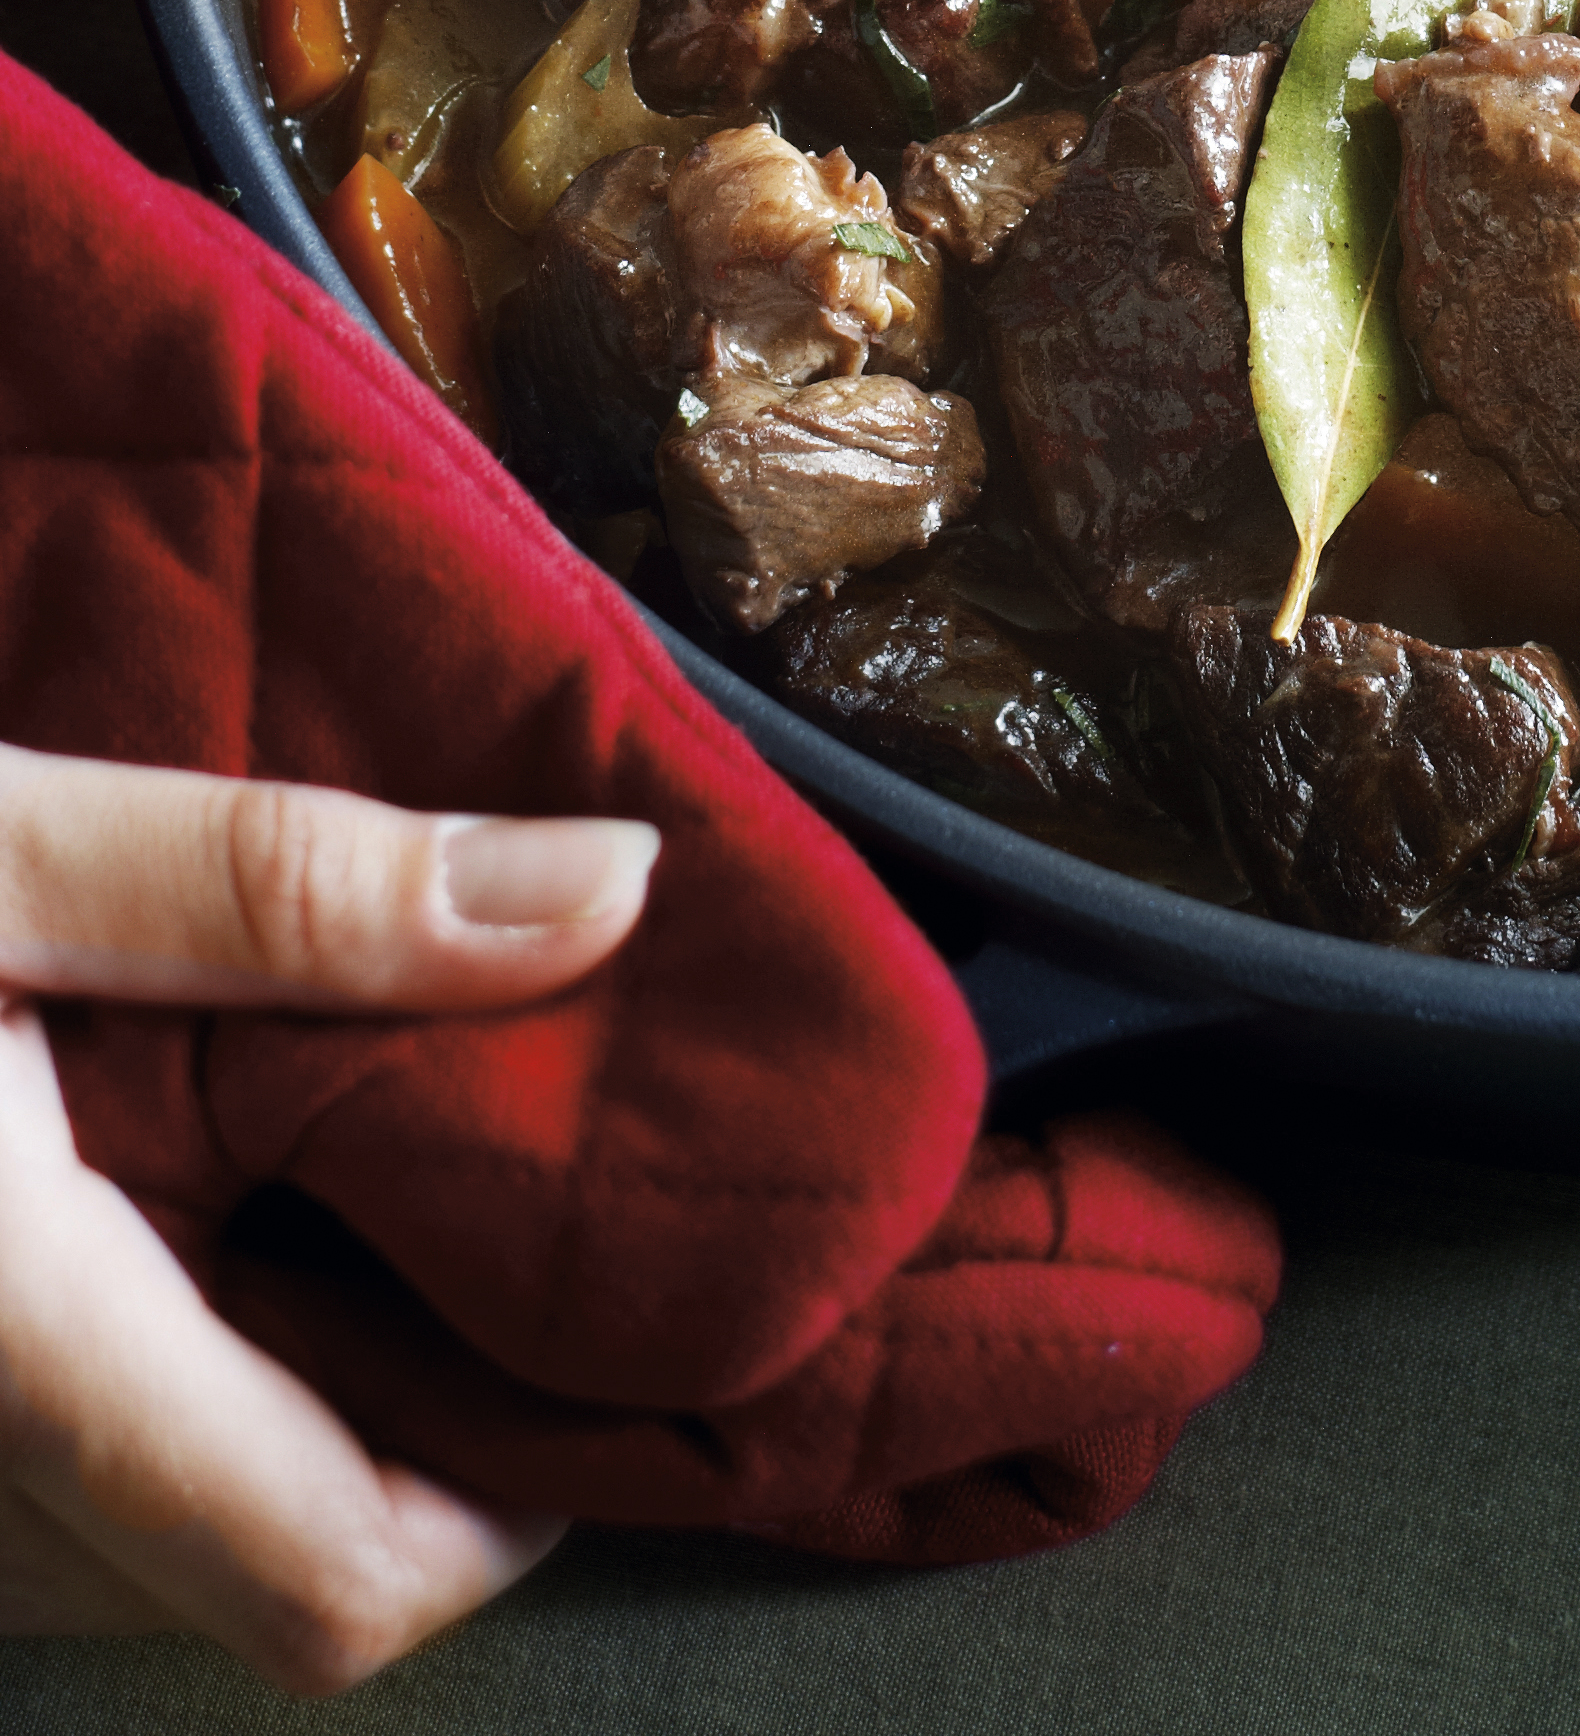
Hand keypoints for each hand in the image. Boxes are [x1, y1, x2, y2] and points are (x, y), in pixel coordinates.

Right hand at [0, 748, 654, 1685]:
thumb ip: (281, 884)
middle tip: (530, 1211)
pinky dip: (143, 1380)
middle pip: (249, 1581)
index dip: (523, 1497)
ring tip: (369, 1182)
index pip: (335, 1583)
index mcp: (0, 1341)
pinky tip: (183, 1198)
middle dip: (421, 1433)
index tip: (628, 1313)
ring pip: (131, 1546)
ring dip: (271, 1404)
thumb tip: (606, 901)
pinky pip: (25, 1490)